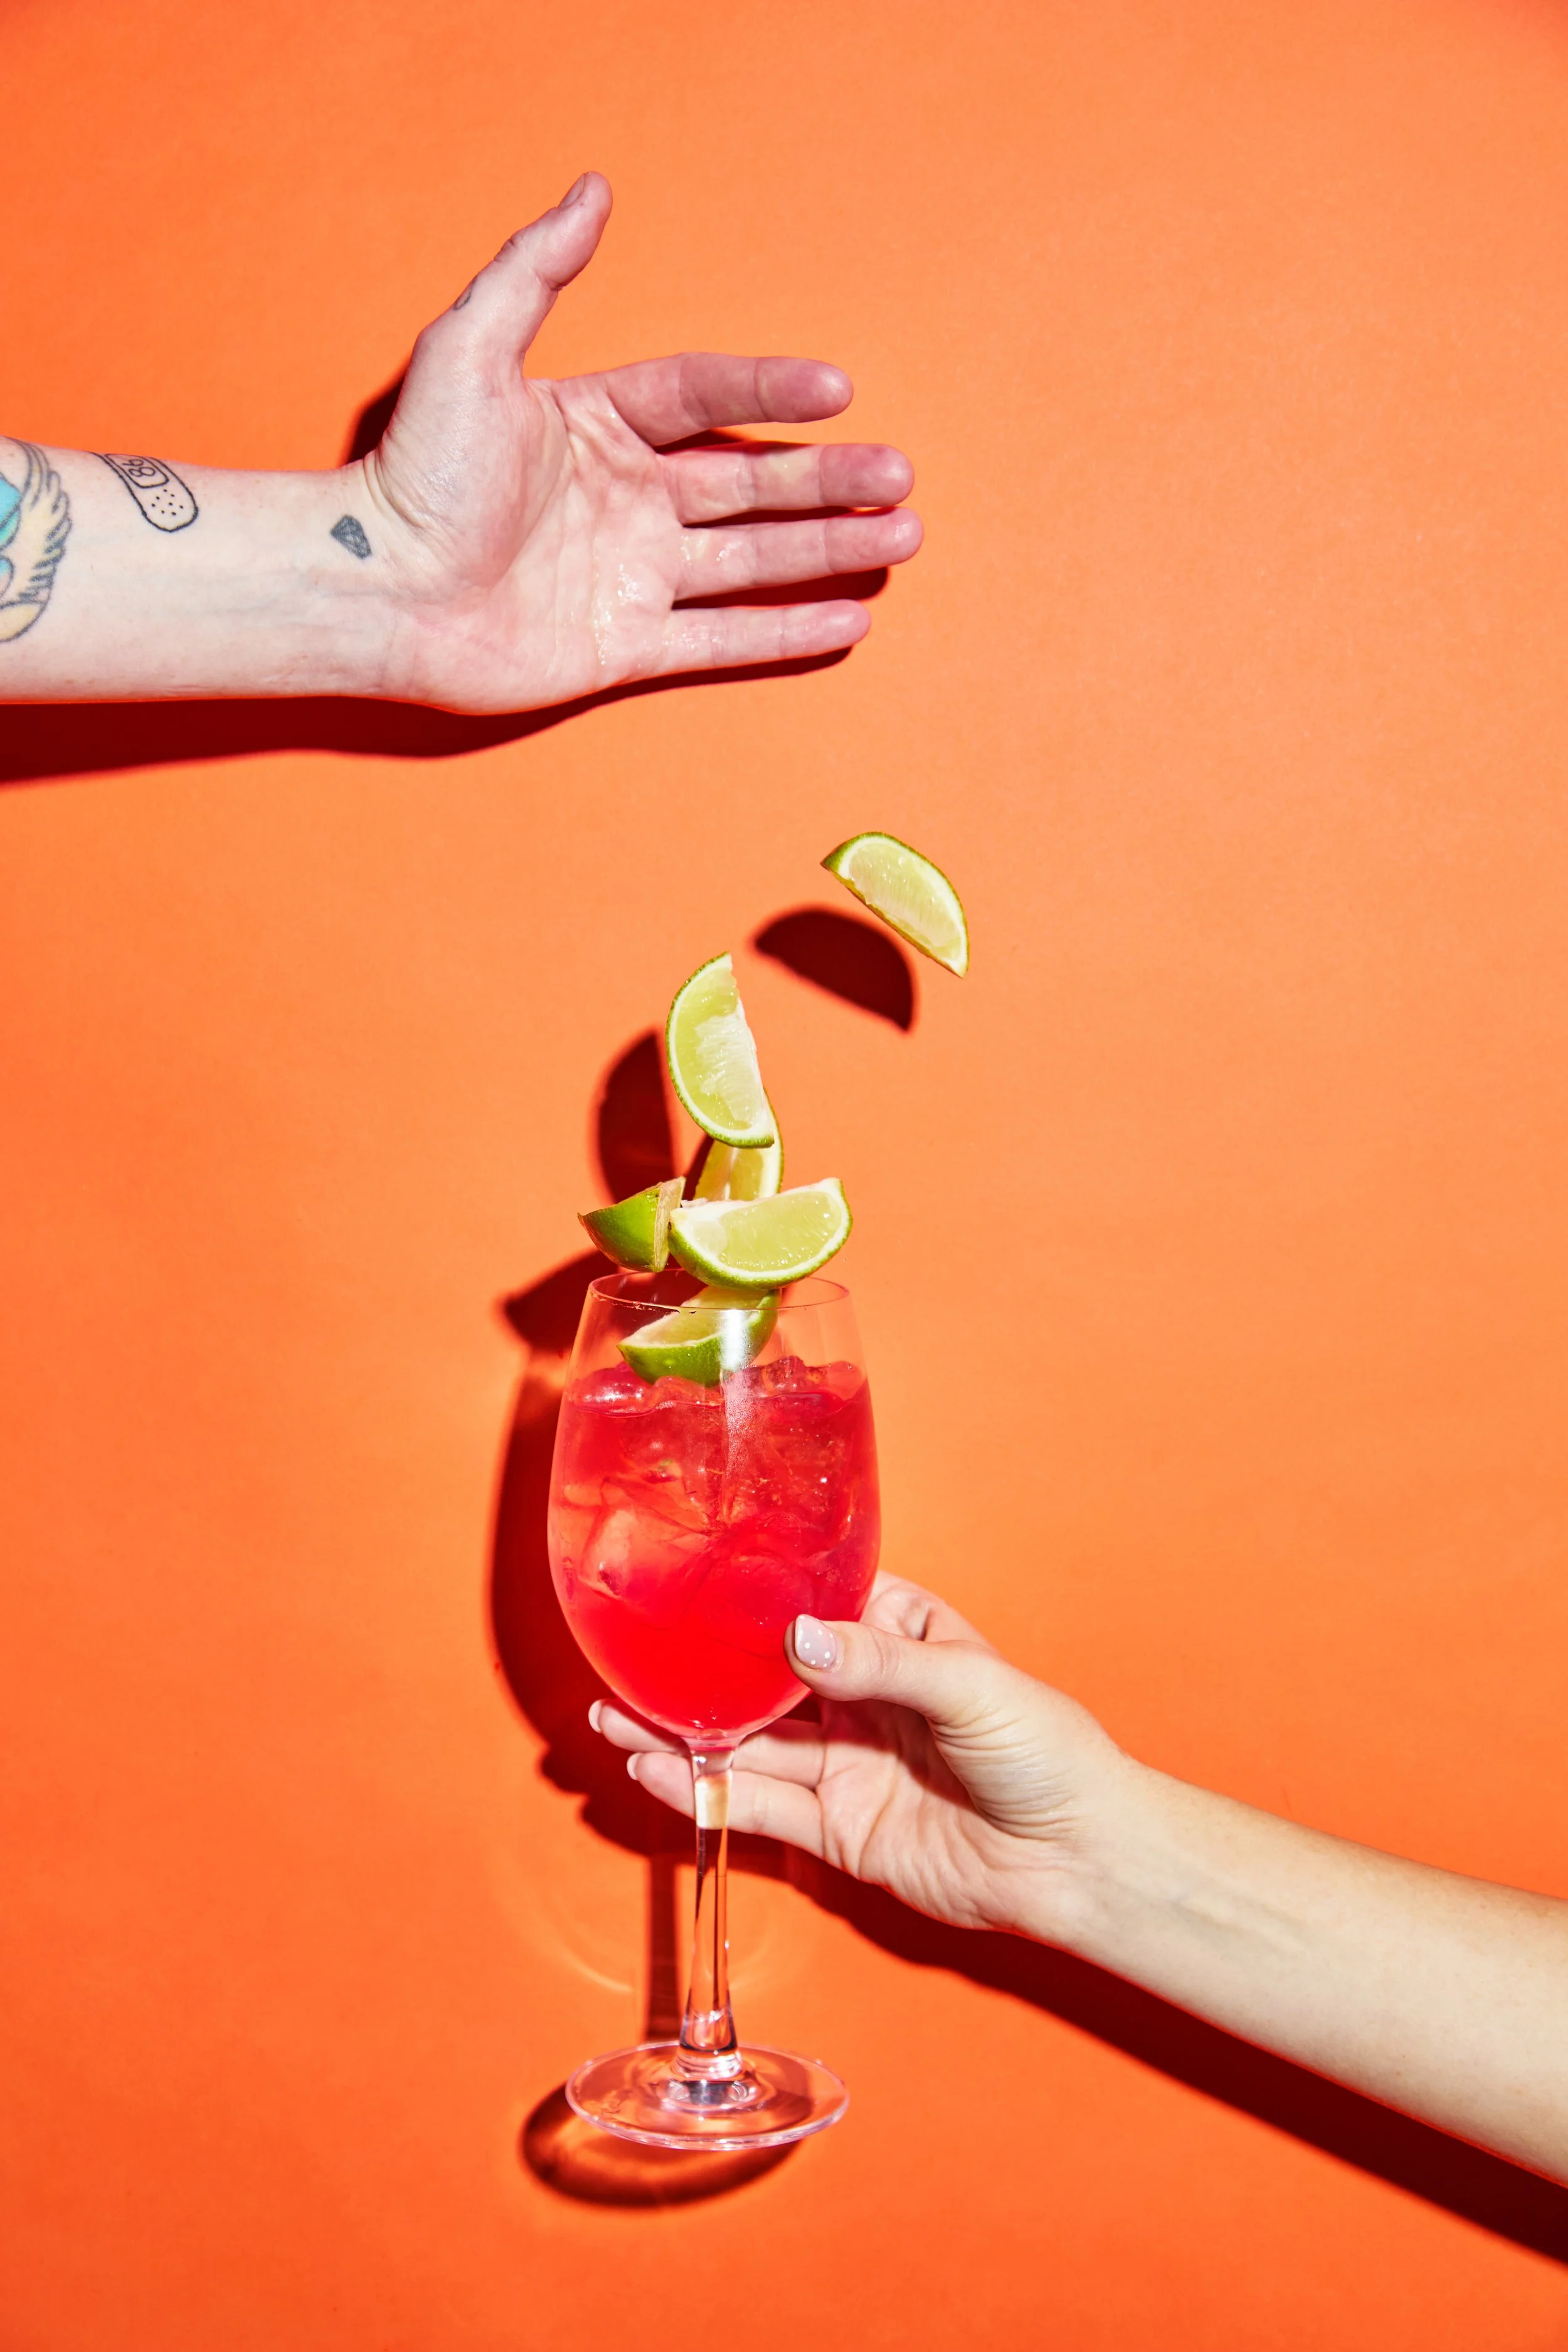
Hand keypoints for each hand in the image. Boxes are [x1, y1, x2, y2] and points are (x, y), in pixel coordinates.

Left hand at [360, 174, 921, 713]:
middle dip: (828, 481)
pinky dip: (784, 631)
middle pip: (749, 485)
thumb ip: (534, 270)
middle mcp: (625, 501)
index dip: (769, 394)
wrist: (377, 590)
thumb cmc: (413, 475)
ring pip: (751, 560)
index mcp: (596, 428)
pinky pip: (720, 639)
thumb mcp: (468, 348)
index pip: (703, 399)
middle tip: (901, 476)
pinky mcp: (624, 647)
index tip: (836, 389)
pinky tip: (847, 615)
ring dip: (828, 548)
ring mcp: (630, 576)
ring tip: (902, 537)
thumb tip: (593, 190)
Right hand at [592, 1572, 1128, 1938]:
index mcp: (897, 1634)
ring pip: (747, 1743)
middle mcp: (860, 1695)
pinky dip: (705, 1792)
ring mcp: (845, 1762)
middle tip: (624, 1658)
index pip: (809, 1603)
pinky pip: (762, 1805)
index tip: (686, 1582)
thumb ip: (880, 1664)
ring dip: (680, 1732)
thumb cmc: (1047, 1751)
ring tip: (614, 1717)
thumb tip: (798, 1640)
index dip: (749, 1595)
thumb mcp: (970, 1686)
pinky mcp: (838, 1828)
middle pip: (760, 1677)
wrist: (1079, 1859)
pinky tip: (656, 1772)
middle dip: (694, 1669)